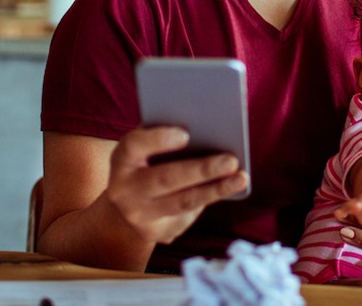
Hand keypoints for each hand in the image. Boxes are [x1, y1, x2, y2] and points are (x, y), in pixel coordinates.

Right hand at [102, 125, 248, 244]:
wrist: (127, 204)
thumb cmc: (145, 163)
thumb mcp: (145, 148)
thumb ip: (163, 137)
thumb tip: (206, 128)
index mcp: (121, 160)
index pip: (134, 147)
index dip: (158, 140)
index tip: (186, 134)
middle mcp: (124, 191)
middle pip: (165, 179)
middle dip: (201, 170)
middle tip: (231, 161)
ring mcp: (139, 217)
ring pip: (183, 203)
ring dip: (215, 190)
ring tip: (241, 178)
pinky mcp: (157, 234)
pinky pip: (188, 216)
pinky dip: (209, 199)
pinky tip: (228, 188)